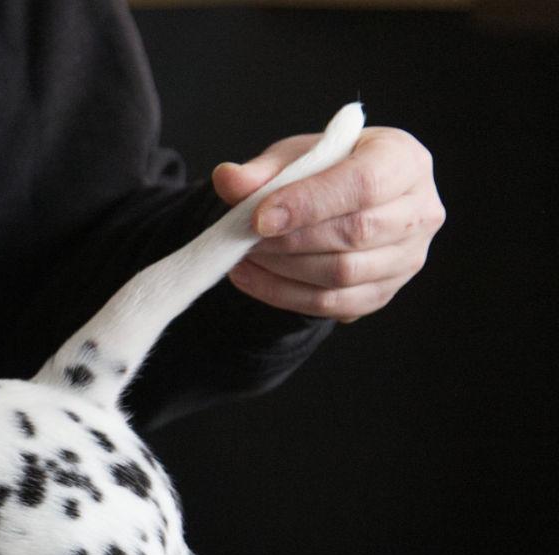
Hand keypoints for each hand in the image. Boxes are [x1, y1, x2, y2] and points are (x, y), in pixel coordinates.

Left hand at [212, 126, 443, 320]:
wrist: (342, 202)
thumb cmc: (325, 170)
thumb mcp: (295, 157)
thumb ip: (264, 170)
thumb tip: (227, 179)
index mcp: (405, 160)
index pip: (365, 184)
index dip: (310, 203)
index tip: (260, 217)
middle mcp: (420, 210)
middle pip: (355, 233)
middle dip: (290, 240)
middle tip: (244, 237)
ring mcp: (407, 258)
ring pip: (342, 274)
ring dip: (283, 269)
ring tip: (244, 254)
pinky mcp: (382, 293)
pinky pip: (330, 304)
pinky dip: (282, 295)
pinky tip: (250, 276)